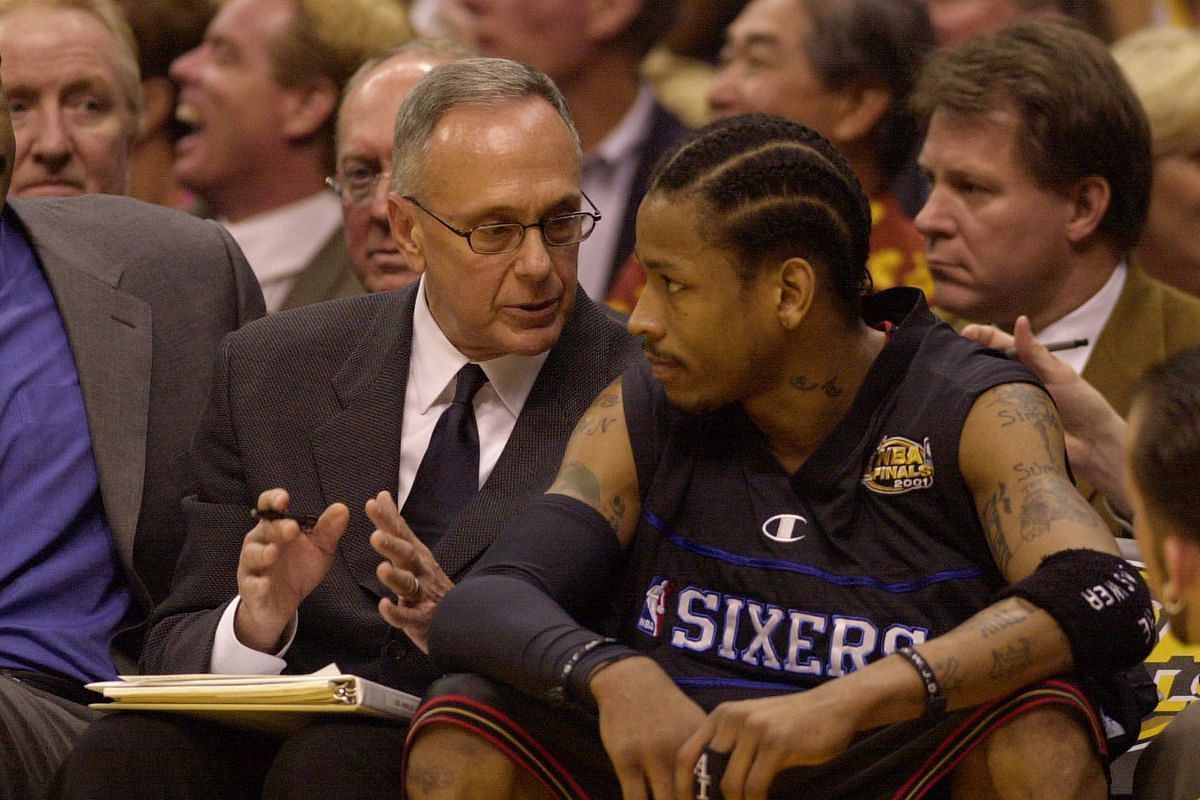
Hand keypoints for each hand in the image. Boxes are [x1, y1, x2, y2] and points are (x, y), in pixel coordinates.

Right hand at [236, 488, 348, 651]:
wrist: (283, 605)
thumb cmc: (299, 569)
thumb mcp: (319, 548)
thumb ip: (328, 530)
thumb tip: (342, 508)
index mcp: (275, 528)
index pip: (268, 507)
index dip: (272, 500)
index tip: (284, 499)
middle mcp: (259, 543)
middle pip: (264, 530)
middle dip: (276, 528)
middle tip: (292, 529)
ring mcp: (252, 567)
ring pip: (251, 556)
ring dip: (262, 554)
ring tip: (273, 553)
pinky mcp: (251, 590)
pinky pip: (250, 586)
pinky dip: (256, 585)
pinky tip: (265, 584)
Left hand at [367, 490, 453, 652]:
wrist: (458, 619)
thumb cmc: (429, 583)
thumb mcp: (413, 550)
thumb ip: (396, 525)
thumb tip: (382, 496)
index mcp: (417, 555)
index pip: (400, 533)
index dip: (387, 519)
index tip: (372, 504)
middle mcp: (421, 571)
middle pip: (407, 555)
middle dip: (392, 545)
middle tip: (376, 535)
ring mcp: (424, 595)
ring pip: (409, 584)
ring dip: (396, 577)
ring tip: (383, 569)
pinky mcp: (422, 619)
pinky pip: (408, 617)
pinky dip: (397, 612)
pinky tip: (384, 606)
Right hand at [590, 657, 706, 799]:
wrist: (631, 681)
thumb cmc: (666, 708)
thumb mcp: (695, 724)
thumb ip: (709, 754)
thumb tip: (725, 783)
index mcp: (703, 743)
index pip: (717, 787)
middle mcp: (680, 750)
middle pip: (691, 799)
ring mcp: (651, 755)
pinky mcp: (625, 759)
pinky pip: (635, 799)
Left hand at [674, 685, 858, 799]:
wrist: (832, 706)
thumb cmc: (790, 724)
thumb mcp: (752, 728)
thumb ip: (731, 749)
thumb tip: (709, 790)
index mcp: (720, 716)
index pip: (685, 755)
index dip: (680, 787)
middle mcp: (731, 718)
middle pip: (704, 772)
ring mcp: (754, 729)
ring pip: (729, 784)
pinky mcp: (776, 743)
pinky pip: (755, 786)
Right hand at [960, 316, 1128, 512]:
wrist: (1092, 446)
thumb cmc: (1083, 405)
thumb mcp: (1058, 374)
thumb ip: (1035, 351)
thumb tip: (1020, 320)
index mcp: (1026, 362)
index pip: (996, 341)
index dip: (979, 335)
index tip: (964, 335)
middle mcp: (1012, 380)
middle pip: (981, 364)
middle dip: (964, 357)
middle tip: (948, 356)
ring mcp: (1005, 403)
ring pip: (978, 389)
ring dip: (964, 384)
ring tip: (947, 379)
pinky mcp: (1001, 426)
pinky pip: (981, 416)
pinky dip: (969, 410)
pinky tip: (957, 406)